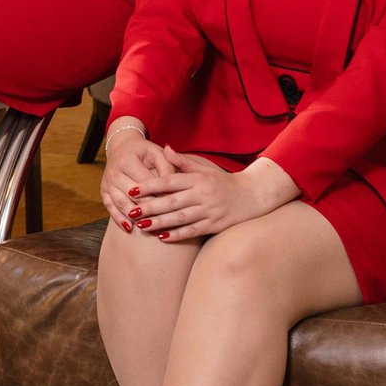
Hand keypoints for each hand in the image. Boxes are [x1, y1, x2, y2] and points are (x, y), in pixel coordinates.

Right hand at [100, 123, 173, 231]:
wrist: (122, 148)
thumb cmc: (144, 152)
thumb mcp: (158, 154)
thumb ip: (167, 169)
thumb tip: (173, 189)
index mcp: (127, 160)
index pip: (146, 183)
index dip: (161, 195)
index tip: (175, 207)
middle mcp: (114, 172)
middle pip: (134, 196)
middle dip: (150, 210)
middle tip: (166, 221)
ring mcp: (107, 183)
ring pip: (122, 204)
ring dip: (135, 218)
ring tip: (150, 228)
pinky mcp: (104, 191)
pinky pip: (111, 208)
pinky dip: (120, 219)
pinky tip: (130, 228)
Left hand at [128, 151, 298, 241]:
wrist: (253, 196)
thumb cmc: (224, 182)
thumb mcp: (205, 169)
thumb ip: (184, 162)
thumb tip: (165, 148)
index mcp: (198, 179)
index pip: (170, 181)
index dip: (151, 185)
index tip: (133, 190)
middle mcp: (203, 194)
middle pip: (172, 201)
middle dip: (150, 207)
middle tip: (132, 211)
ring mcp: (209, 211)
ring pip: (180, 218)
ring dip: (160, 222)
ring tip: (142, 226)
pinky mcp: (215, 225)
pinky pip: (193, 231)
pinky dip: (177, 234)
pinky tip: (162, 237)